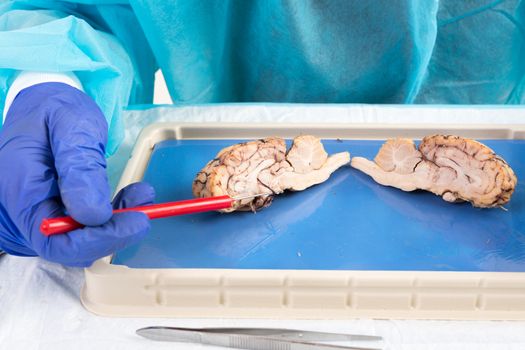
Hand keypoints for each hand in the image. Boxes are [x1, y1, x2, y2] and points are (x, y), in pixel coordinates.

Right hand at [0, 82, 152, 266]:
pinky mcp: (58, 207)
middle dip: (112, 234)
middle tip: (144, 213)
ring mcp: (42, 209)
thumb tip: (93, 214)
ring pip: (82, 237)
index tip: (134, 222)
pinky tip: (133, 196)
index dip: (97, 240)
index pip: (54, 240)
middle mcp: (27, 207)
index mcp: (21, 188)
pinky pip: (86, 223)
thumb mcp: (70, 125)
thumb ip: (80, 168)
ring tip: (142, 196)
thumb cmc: (54, 108)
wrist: (45, 103)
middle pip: (68, 246)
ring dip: (117, 223)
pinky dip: (113, 214)